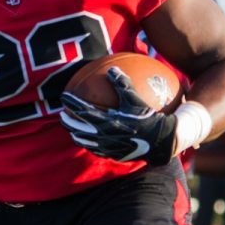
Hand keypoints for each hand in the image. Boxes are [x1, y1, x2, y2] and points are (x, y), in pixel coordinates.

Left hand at [60, 66, 176, 164]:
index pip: (82, 110)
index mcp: (107, 121)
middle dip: (67, 121)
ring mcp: (107, 147)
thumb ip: (123, 84)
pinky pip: (96, 149)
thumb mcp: (136, 99)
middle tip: (61, 114)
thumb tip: (112, 69)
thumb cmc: (150, 117)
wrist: (162, 142)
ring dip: (75, 133)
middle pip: (78, 128)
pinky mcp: (113, 155)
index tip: (63, 96)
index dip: (71, 103)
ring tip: (71, 128)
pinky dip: (89, 143)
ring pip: (84, 141)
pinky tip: (89, 140)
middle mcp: (104, 135)